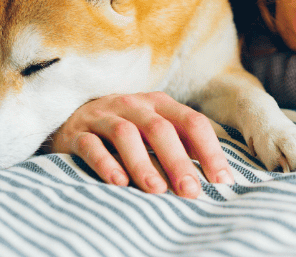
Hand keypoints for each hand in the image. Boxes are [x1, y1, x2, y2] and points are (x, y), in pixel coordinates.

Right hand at [50, 92, 234, 197]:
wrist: (72, 120)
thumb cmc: (127, 129)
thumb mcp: (156, 128)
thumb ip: (183, 145)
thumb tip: (220, 177)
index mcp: (159, 104)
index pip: (191, 122)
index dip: (209, 150)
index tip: (222, 181)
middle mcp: (133, 105)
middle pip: (159, 128)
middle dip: (177, 160)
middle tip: (190, 191)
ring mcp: (103, 116)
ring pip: (125, 134)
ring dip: (142, 163)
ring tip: (156, 190)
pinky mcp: (77, 133)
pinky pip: (91, 145)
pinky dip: (105, 163)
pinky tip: (118, 183)